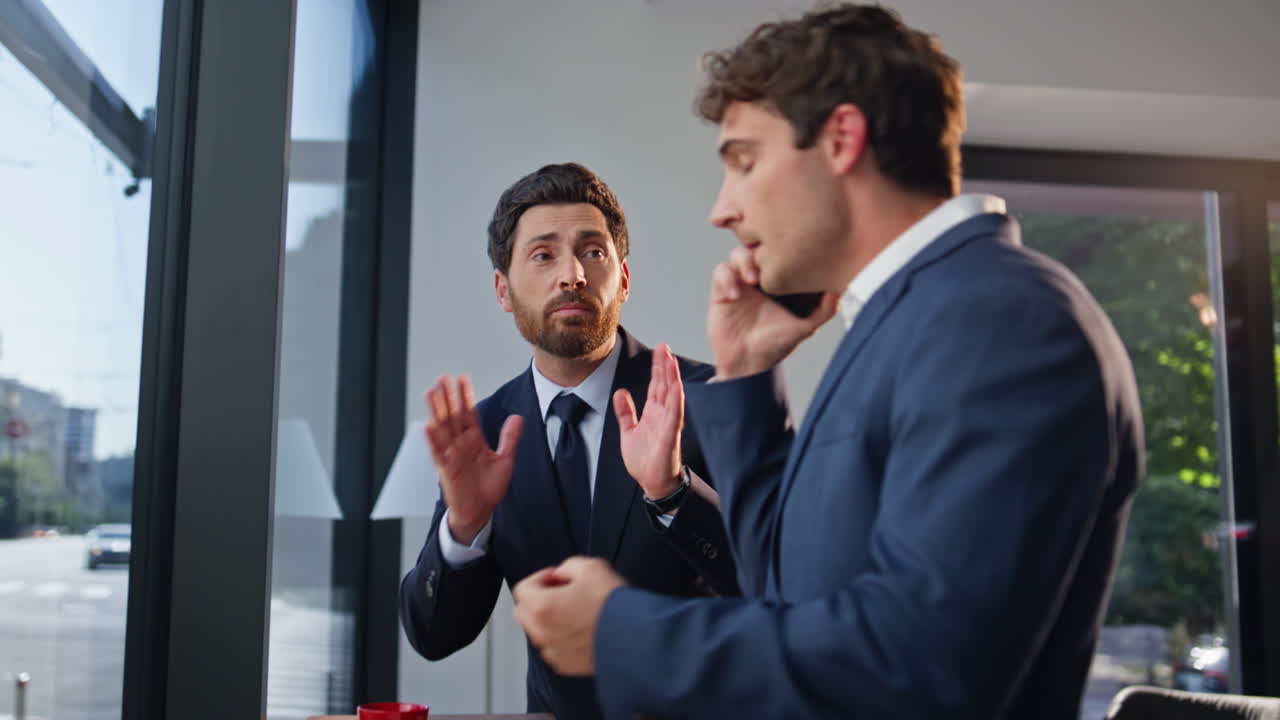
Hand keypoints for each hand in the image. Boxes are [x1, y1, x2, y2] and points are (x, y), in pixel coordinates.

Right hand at [424, 375, 523, 543]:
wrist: (480, 512)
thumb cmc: (489, 488)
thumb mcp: (505, 460)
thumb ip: (510, 438)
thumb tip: (518, 417)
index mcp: (474, 440)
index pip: (469, 413)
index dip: (465, 396)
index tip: (463, 379)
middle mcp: (461, 444)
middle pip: (453, 416)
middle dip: (448, 397)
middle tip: (443, 378)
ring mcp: (452, 455)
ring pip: (442, 429)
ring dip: (437, 411)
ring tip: (432, 393)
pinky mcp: (445, 469)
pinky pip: (438, 452)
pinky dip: (432, 440)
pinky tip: (428, 426)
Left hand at [513, 556, 626, 676]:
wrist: (636, 639)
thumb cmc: (614, 607)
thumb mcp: (592, 567)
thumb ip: (568, 566)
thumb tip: (561, 575)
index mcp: (542, 607)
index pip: (523, 588)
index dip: (541, 577)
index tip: (558, 577)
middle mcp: (542, 633)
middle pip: (523, 612)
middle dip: (539, 598)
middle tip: (562, 592)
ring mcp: (553, 652)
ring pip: (537, 632)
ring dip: (549, 619)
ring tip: (576, 611)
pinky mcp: (566, 666)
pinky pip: (553, 648)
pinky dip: (560, 638)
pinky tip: (582, 629)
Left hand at [613, 343, 683, 499]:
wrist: (652, 483)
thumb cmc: (645, 460)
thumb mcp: (629, 431)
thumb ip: (625, 412)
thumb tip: (620, 392)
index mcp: (653, 413)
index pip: (656, 385)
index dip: (657, 367)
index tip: (659, 351)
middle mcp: (663, 415)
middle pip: (664, 385)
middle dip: (664, 366)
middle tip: (664, 346)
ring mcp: (668, 423)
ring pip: (671, 395)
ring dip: (671, 377)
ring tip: (670, 360)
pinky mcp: (670, 435)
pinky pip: (675, 414)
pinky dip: (676, 399)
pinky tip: (676, 386)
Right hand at [708, 246, 837, 379]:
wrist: (748, 363)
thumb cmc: (776, 346)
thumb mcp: (805, 327)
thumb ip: (824, 310)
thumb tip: (839, 290)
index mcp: (777, 282)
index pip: (778, 253)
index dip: (781, 249)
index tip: (788, 257)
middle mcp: (758, 279)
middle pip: (757, 246)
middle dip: (761, 250)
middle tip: (767, 267)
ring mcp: (739, 284)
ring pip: (737, 254)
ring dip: (743, 262)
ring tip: (751, 281)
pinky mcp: (721, 292)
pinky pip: (720, 272)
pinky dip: (726, 279)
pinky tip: (735, 296)